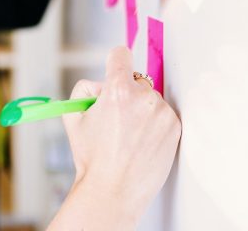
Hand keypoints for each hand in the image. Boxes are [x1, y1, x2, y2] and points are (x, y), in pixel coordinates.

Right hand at [50, 47, 181, 229]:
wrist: (113, 192)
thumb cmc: (93, 159)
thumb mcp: (73, 118)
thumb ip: (83, 91)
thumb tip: (100, 84)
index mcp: (118, 90)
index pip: (121, 55)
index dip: (115, 62)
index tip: (115, 69)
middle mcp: (144, 97)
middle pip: (136, 80)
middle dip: (126, 94)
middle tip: (115, 119)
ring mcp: (162, 112)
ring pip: (150, 100)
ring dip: (141, 110)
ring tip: (128, 137)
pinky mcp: (175, 127)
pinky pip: (163, 115)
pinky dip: (154, 125)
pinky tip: (141, 143)